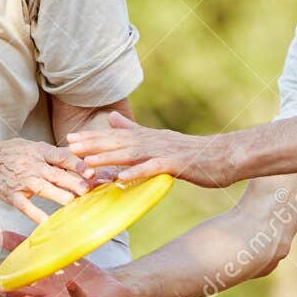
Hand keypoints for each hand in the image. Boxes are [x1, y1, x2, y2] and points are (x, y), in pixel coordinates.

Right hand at [0, 138, 89, 223]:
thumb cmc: (16, 154)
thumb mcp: (35, 147)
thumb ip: (57, 154)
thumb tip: (84, 158)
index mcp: (40, 152)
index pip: (61, 156)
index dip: (76, 164)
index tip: (90, 172)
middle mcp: (32, 165)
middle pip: (55, 174)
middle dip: (72, 182)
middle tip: (87, 189)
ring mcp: (22, 181)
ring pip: (42, 189)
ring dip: (58, 195)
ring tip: (71, 202)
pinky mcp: (13, 195)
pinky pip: (25, 206)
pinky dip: (35, 214)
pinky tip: (46, 223)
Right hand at [0, 232, 139, 296]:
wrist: (113, 289)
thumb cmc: (81, 276)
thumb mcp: (55, 259)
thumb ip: (30, 250)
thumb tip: (1, 235)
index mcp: (45, 288)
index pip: (21, 282)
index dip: (3, 276)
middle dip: (15, 294)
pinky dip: (76, 295)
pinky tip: (70, 284)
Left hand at [66, 111, 234, 186]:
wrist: (226, 155)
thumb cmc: (194, 152)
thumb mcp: (161, 139)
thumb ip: (135, 131)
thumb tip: (112, 119)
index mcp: (149, 138)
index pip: (116, 137)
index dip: (93, 138)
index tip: (70, 140)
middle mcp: (154, 141)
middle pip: (119, 142)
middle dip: (94, 144)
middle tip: (70, 146)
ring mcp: (166, 152)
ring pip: (133, 154)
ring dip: (110, 157)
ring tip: (88, 162)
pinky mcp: (178, 164)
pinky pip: (155, 168)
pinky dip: (139, 172)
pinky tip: (124, 178)